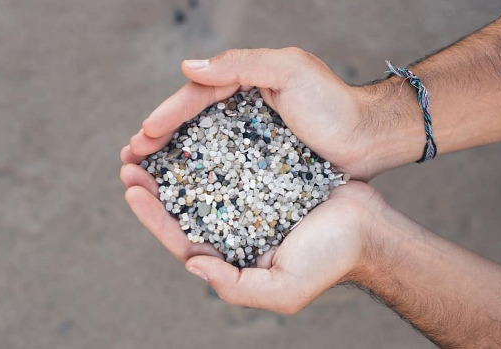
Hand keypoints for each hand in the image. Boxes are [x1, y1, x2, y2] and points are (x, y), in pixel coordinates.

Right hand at [121, 47, 397, 180]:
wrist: (370, 138)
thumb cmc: (333, 103)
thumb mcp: (289, 70)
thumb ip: (241, 64)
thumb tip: (188, 68)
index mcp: (243, 84)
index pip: (196, 97)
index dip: (168, 115)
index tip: (143, 136)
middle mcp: (241, 111)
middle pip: (191, 124)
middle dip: (158, 139)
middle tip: (130, 159)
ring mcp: (250, 139)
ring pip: (201, 148)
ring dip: (171, 160)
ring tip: (143, 175)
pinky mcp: (260, 165)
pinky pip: (223, 170)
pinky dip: (199, 177)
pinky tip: (181, 190)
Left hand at [122, 161, 384, 313]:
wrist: (367, 227)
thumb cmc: (329, 260)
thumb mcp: (282, 289)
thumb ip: (234, 287)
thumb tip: (192, 265)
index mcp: (230, 255)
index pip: (181, 238)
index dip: (153, 216)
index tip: (132, 190)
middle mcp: (232, 226)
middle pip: (181, 206)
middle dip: (151, 186)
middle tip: (127, 162)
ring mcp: (245, 198)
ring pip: (198, 180)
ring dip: (170, 162)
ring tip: (146, 142)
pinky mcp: (260, 173)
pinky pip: (225, 158)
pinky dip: (203, 146)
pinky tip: (188, 130)